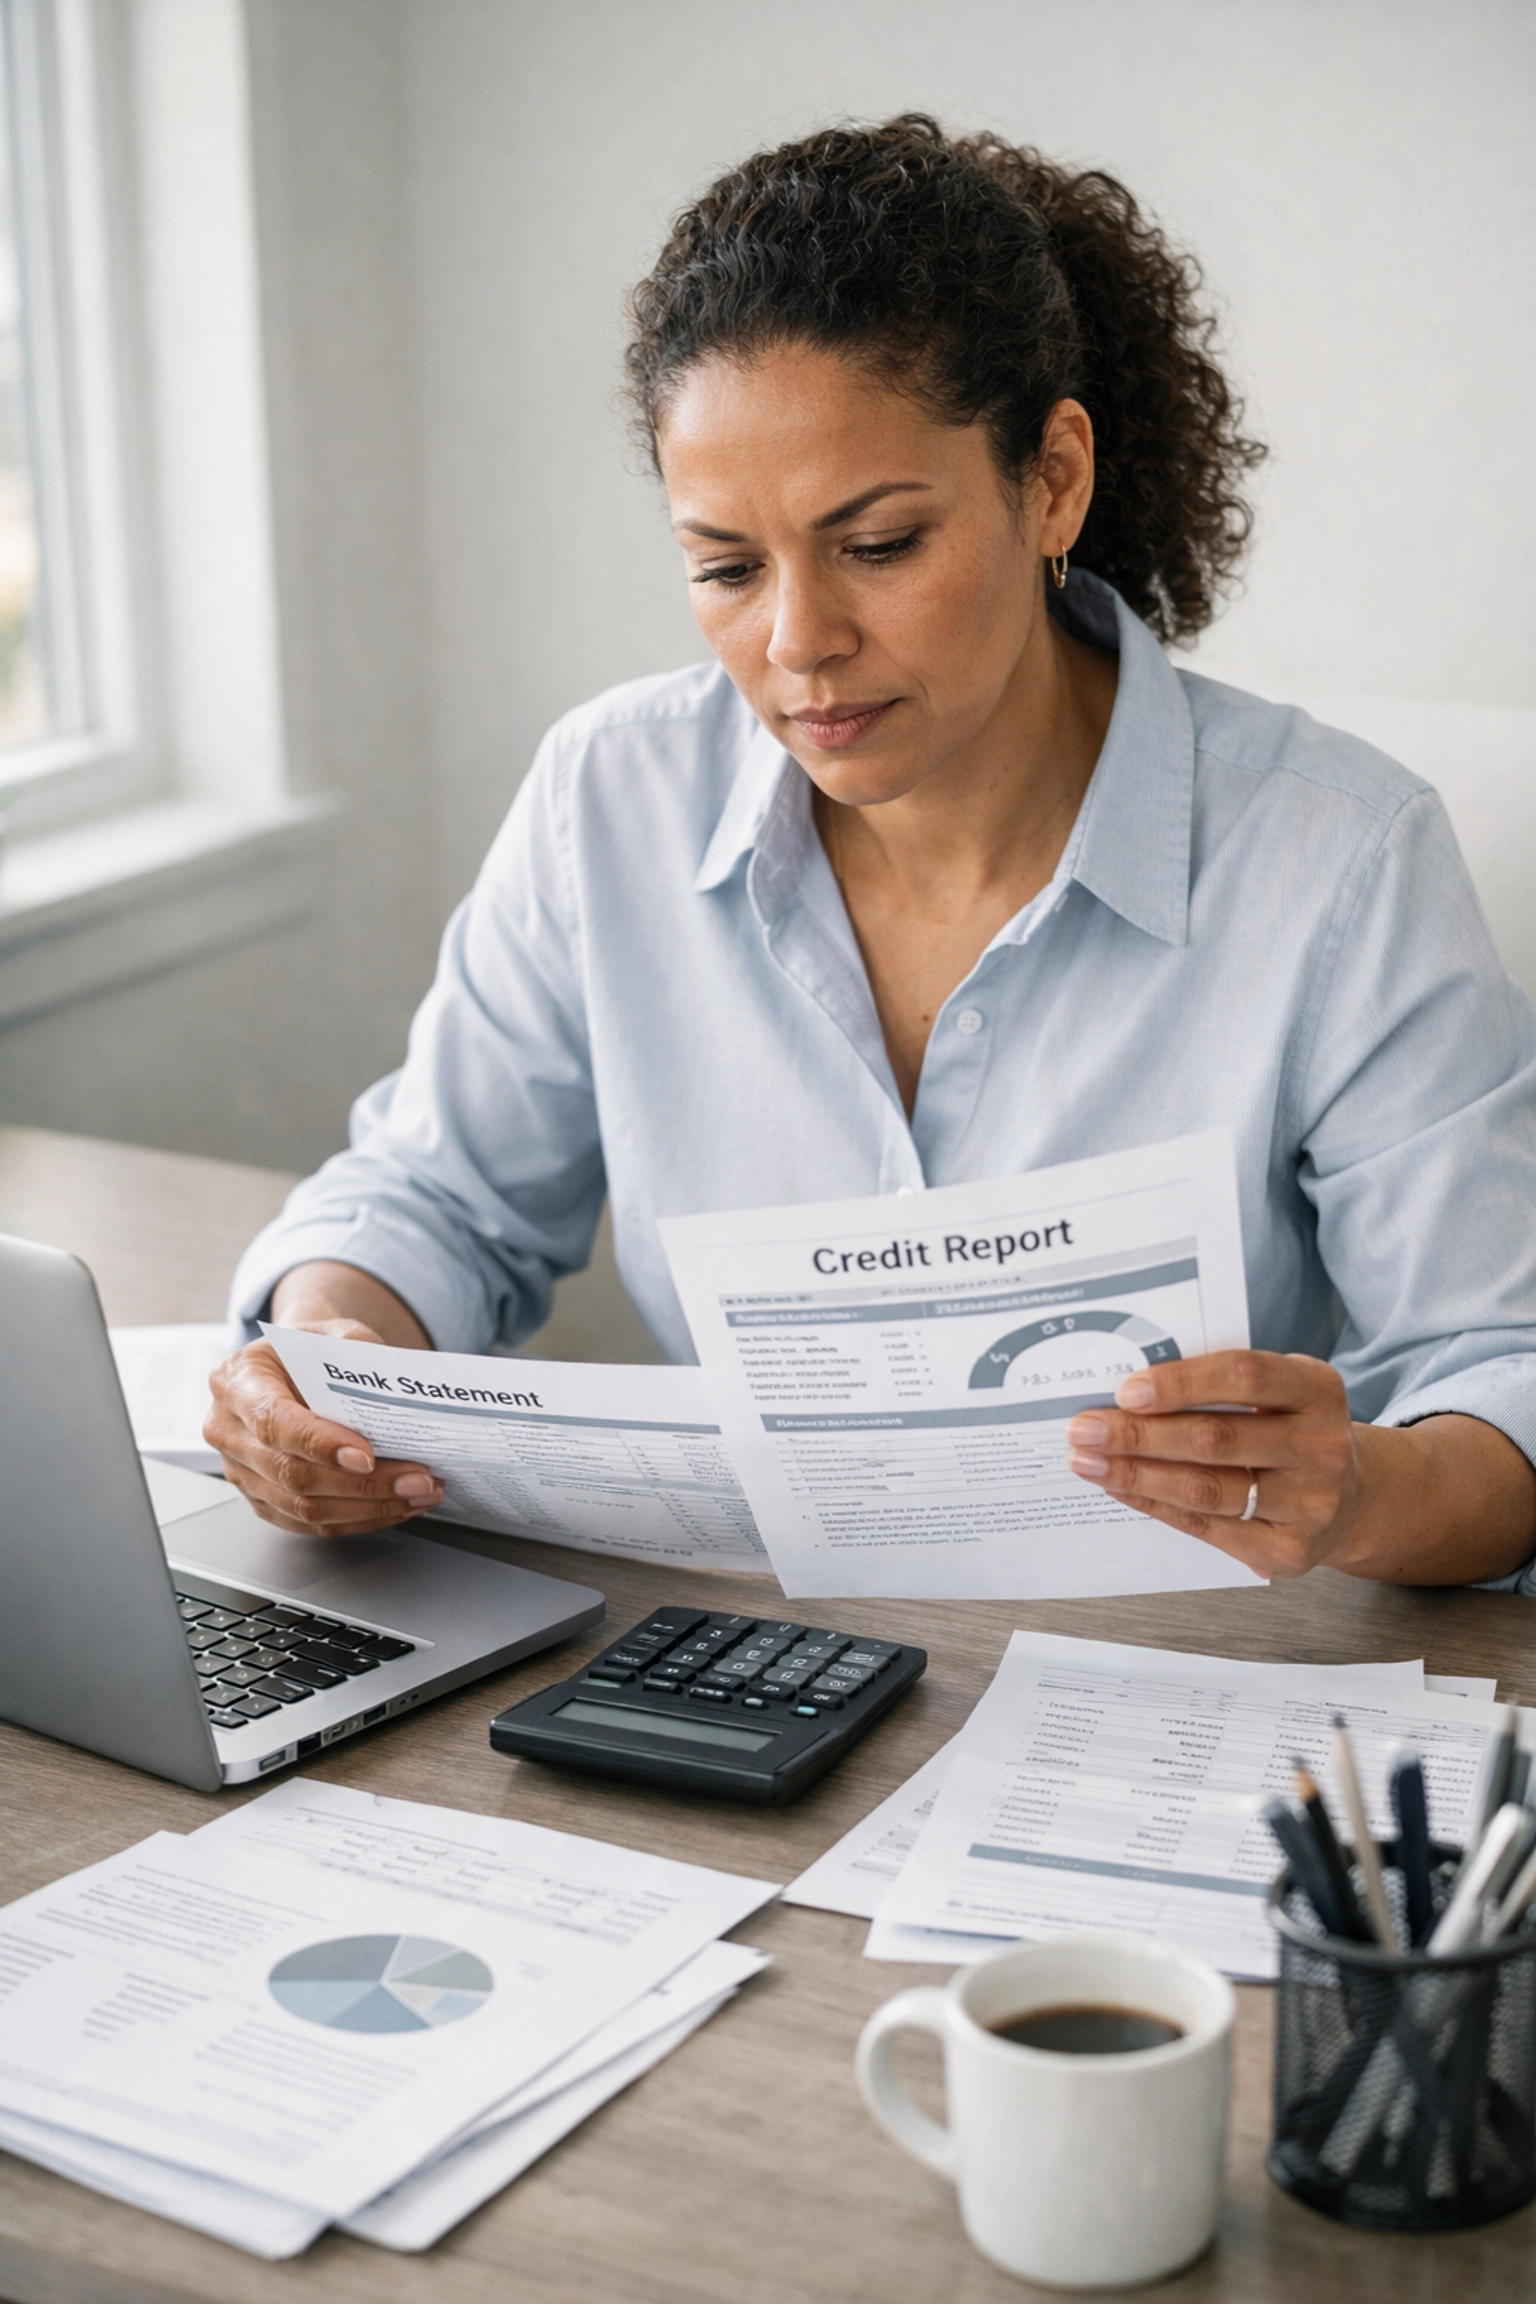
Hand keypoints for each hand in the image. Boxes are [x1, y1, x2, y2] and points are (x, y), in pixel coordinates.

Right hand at [204, 1307, 443, 1536]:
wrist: (296, 1364)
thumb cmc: (313, 1349)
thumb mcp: (335, 1334)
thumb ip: (361, 1358)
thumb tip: (402, 1395)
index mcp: (236, 1379)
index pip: (273, 1421)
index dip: (320, 1444)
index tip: (367, 1455)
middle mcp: (228, 1429)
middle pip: (291, 1472)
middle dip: (362, 1483)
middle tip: (416, 1479)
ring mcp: (241, 1470)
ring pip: (303, 1507)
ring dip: (368, 1507)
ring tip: (417, 1493)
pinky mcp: (262, 1498)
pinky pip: (309, 1523)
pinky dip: (358, 1519)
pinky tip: (395, 1505)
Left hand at [1065, 1350, 1360, 1578]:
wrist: (1353, 1499)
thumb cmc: (1292, 1430)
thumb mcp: (1280, 1390)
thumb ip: (1221, 1384)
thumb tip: (1129, 1392)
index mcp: (1319, 1390)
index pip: (1245, 1376)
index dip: (1182, 1383)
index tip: (1127, 1390)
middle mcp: (1322, 1448)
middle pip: (1217, 1439)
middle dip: (1139, 1434)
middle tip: (1084, 1428)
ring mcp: (1309, 1506)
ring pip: (1206, 1489)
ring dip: (1136, 1474)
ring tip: (1088, 1461)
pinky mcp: (1287, 1552)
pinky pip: (1206, 1526)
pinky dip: (1154, 1504)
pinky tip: (1120, 1488)